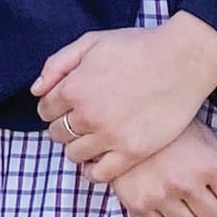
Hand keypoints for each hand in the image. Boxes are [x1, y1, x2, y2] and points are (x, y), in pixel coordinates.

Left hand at [33, 15, 216, 183]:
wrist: (180, 61)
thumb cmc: (135, 47)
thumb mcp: (89, 43)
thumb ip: (57, 65)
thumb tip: (36, 90)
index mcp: (73, 88)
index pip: (45, 109)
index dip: (52, 106)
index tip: (64, 105)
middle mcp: (87, 115)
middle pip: (57, 133)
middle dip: (62, 126)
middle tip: (78, 120)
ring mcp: (110, 136)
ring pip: (74, 154)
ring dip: (76, 146)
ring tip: (90, 137)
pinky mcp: (133, 152)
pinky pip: (100, 174)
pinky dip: (93, 170)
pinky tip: (98, 159)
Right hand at [110, 120, 216, 216]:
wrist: (118, 115)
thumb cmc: (167, 125)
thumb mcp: (203, 135)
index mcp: (205, 163)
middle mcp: (184, 182)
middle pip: (214, 216)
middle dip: (208, 203)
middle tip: (194, 185)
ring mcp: (159, 195)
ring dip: (186, 213)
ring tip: (176, 191)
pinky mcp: (136, 203)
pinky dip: (161, 216)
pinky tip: (157, 195)